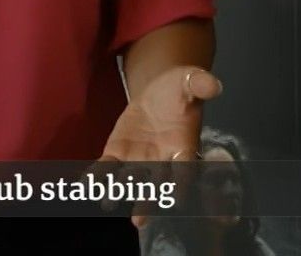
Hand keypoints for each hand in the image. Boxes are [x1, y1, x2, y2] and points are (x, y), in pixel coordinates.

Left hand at [97, 66, 221, 227]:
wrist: (158, 92)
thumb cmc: (179, 90)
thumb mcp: (190, 81)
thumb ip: (200, 84)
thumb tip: (213, 85)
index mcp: (184, 148)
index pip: (184, 171)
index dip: (180, 184)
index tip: (176, 199)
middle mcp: (162, 161)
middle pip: (156, 185)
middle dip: (147, 201)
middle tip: (139, 220)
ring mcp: (138, 159)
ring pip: (129, 180)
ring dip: (119, 192)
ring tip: (107, 203)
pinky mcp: (118, 152)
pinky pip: (107, 166)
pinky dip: (98, 175)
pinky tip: (87, 183)